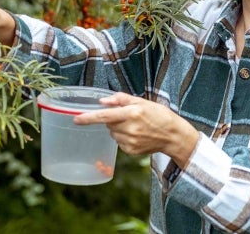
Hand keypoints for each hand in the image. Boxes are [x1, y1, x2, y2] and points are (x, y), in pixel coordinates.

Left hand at [74, 92, 199, 167]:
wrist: (173, 135)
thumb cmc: (159, 115)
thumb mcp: (142, 101)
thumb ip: (121, 99)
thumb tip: (102, 101)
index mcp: (132, 113)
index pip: (105, 115)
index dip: (89, 117)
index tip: (76, 118)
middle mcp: (130, 128)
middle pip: (108, 124)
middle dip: (114, 120)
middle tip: (129, 117)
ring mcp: (130, 142)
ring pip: (113, 134)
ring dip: (119, 129)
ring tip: (136, 127)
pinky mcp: (131, 151)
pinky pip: (119, 143)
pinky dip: (124, 138)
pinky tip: (137, 135)